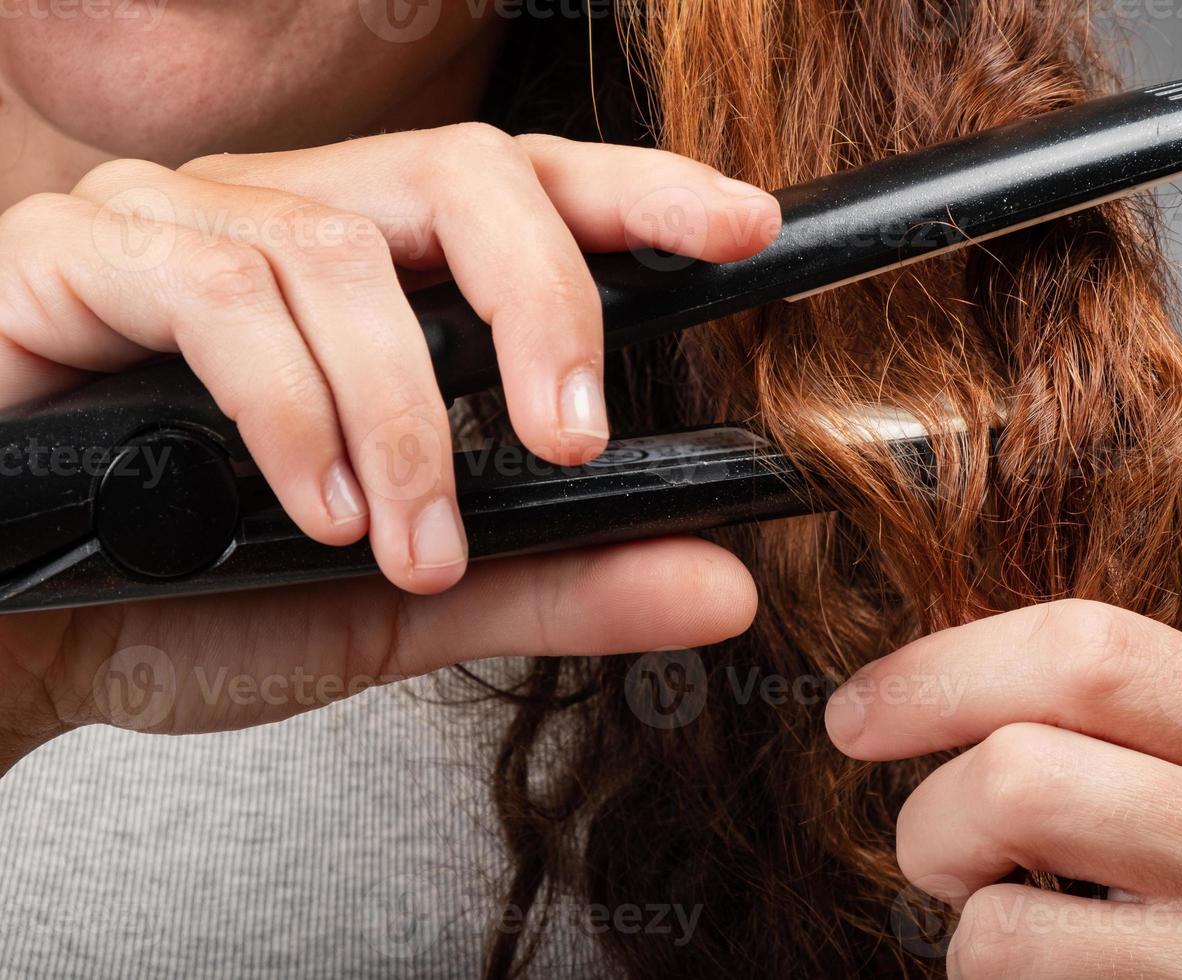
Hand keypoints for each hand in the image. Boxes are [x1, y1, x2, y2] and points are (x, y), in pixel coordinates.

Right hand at [0, 125, 775, 759]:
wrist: (23, 647)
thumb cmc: (193, 601)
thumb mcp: (410, 599)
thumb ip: (559, 582)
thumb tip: (716, 582)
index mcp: (374, 276)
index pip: (524, 192)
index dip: (637, 193)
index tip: (739, 226)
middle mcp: (282, 217)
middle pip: (459, 172)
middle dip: (541, 299)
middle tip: (571, 436)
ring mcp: (177, 222)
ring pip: (342, 254)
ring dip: (401, 415)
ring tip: (407, 541)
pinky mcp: (75, 254)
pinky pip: (216, 293)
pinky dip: (291, 411)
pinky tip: (312, 508)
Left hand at [825, 599, 1181, 977]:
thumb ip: (1114, 719)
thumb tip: (925, 685)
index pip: (1080, 646)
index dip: (938, 672)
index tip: (863, 710)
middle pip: (1014, 774)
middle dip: (932, 813)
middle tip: (944, 844)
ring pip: (997, 918)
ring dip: (965, 924)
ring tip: (1016, 919)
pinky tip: (1061, 975)